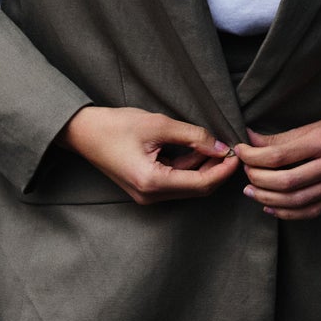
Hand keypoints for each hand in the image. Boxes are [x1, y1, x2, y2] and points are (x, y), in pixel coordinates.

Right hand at [58, 106, 241, 205]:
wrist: (82, 132)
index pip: (201, 184)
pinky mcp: (144, 188)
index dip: (223, 171)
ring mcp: (146, 195)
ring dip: (203, 169)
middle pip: (196, 189)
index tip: (237, 154)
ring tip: (215, 146)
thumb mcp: (158, 124)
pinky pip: (175, 182)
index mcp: (152, 182)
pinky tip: (197, 151)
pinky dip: (188, 168)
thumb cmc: (114, 126)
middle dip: (217, 171)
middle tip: (231, 150)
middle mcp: (150, 196)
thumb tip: (221, 147)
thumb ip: (193, 136)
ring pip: (187, 186)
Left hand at [235, 101, 320, 220]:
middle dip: (257, 178)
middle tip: (245, 171)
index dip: (253, 156)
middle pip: (285, 181)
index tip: (240, 151)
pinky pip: (310, 211)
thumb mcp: (319, 123)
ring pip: (295, 200)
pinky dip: (287, 213)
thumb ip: (286, 136)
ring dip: (267, 197)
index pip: (279, 154)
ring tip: (251, 190)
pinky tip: (270, 206)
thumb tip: (252, 140)